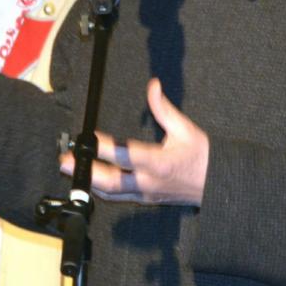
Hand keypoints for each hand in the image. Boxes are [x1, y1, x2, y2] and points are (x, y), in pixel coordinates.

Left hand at [60, 78, 208, 204]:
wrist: (219, 184)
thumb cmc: (202, 156)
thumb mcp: (185, 129)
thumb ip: (164, 108)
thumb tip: (153, 86)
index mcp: (160, 162)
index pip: (126, 155)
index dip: (105, 146)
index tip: (88, 137)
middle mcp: (150, 180)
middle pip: (112, 180)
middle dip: (87, 170)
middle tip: (66, 160)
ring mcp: (147, 193)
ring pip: (112, 192)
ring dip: (89, 181)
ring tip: (70, 170)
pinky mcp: (146, 199)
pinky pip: (119, 197)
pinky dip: (101, 191)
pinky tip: (88, 182)